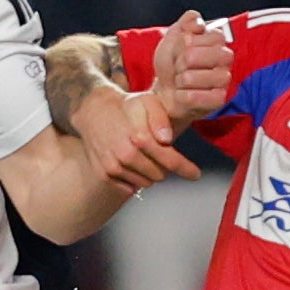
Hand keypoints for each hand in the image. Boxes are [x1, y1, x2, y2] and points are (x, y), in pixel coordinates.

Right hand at [70, 82, 200, 193]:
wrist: (94, 112)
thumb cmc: (127, 106)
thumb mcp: (148, 102)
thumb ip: (161, 119)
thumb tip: (167, 139)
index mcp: (140, 137)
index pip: (171, 161)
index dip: (186, 169)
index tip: (195, 174)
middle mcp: (126, 155)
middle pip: (160, 175)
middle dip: (165, 167)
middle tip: (160, 153)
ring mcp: (114, 166)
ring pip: (146, 182)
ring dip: (149, 173)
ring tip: (144, 156)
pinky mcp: (105, 174)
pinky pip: (129, 187)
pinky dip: (135, 179)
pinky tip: (132, 163)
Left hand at [146, 10, 231, 125]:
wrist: (163, 92)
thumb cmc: (171, 65)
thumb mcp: (172, 38)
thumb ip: (185, 24)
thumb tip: (198, 22)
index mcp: (216, 40)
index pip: (210, 35)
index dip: (187, 43)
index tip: (179, 50)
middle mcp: (225, 59)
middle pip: (208, 54)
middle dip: (184, 61)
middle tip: (178, 68)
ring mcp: (224, 80)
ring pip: (204, 76)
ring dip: (183, 79)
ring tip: (179, 82)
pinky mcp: (219, 100)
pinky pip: (203, 97)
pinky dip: (185, 96)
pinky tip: (180, 95)